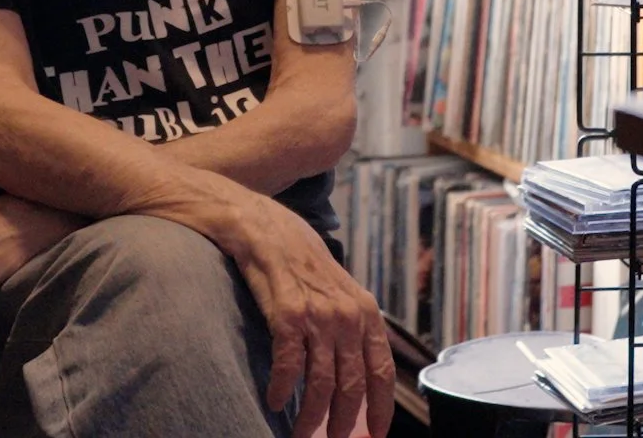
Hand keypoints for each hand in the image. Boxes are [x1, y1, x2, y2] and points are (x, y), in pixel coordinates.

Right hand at [222, 195, 393, 437]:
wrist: (260, 225)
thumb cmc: (296, 256)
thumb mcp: (336, 287)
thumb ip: (349, 322)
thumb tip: (353, 367)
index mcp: (365, 311)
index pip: (381, 371)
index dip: (381, 408)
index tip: (376, 435)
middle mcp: (347, 314)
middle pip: (353, 385)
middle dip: (344, 422)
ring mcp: (318, 314)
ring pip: (322, 384)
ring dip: (311, 417)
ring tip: (299, 434)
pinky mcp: (287, 314)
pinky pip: (289, 366)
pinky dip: (283, 390)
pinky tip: (274, 402)